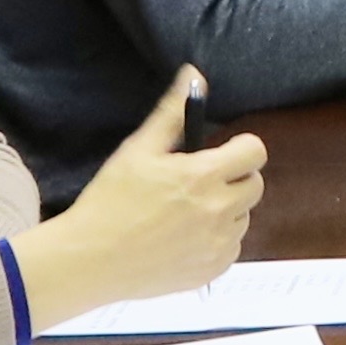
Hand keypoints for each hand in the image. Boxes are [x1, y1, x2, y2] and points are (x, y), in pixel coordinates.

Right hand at [19, 71, 268, 324]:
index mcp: (203, 176)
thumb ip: (172, 113)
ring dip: (224, 211)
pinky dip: (215, 241)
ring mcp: (218, 245)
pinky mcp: (211, 271)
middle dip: (233, 178)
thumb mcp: (138, 150)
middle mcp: (218, 211)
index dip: (239, 148)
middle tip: (198, 183)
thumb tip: (193, 73)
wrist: (90, 260)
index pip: (255, 152)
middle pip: (254, 185)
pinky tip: (182, 239)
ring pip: (242, 217)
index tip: (220, 153)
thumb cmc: (110, 201)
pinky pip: (230, 248)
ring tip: (184, 214)